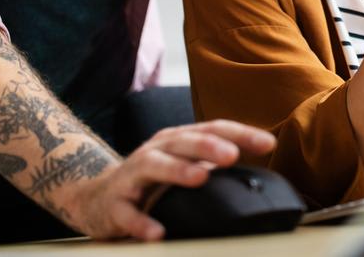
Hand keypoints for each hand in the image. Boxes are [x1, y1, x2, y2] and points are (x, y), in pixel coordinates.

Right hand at [68, 120, 275, 240]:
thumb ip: (214, 166)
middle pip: (184, 142)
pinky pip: (127, 213)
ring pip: (154, 166)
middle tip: (232, 156)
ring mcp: (133, 175)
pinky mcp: (115, 203)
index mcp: (177, 140)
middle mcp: (156, 150)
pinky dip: (141, 222)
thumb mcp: (182, 165)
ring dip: (177, 170)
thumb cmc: (151, 181)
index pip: (212, 129)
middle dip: (209, 147)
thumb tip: (260, 176)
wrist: (95, 197)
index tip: (268, 144)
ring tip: (200, 178)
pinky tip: (157, 233)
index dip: (240, 134)